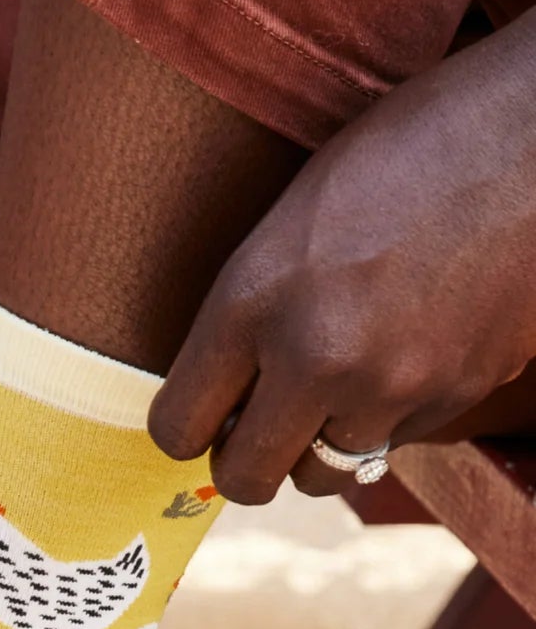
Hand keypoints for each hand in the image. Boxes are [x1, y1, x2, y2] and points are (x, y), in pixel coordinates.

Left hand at [149, 12, 535, 503]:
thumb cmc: (410, 149)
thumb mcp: (293, 218)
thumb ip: (248, 311)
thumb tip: (218, 394)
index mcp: (251, 301)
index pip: (175, 428)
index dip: (183, 431)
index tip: (200, 421)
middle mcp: (313, 357)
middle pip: (244, 479)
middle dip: (243, 464)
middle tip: (257, 432)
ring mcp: (389, 385)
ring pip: (323, 474)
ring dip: (320, 444)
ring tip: (339, 385)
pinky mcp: (452, 396)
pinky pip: (391, 444)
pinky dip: (386, 418)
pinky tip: (405, 353)